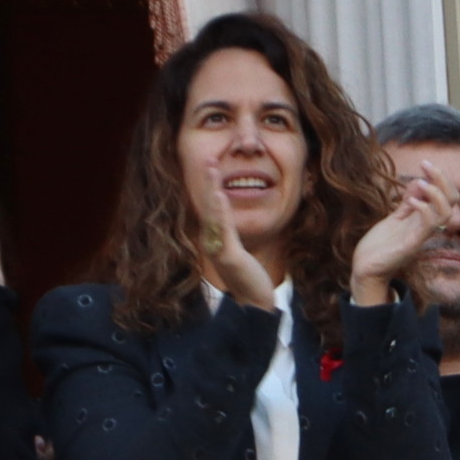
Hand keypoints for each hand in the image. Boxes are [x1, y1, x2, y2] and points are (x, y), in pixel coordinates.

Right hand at [187, 160, 275, 311]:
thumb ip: (232, 232)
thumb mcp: (238, 249)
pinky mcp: (229, 256)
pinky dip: (221, 211)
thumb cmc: (247, 276)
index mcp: (216, 236)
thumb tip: (231, 214)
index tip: (210, 161)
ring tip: (211, 166)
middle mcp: (212, 239)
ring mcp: (218, 247)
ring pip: (212, 212)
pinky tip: (220, 195)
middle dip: (207, 179)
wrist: (253, 303)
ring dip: (211, 187)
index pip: (211, 204)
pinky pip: (224, 230)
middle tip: (207, 156)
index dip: (209, 183)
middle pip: (207, 203)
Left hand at [347, 161, 454, 307]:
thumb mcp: (396, 217)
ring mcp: (422, 235)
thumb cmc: (381, 244)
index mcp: (426, 218)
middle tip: (425, 165)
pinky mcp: (413, 244)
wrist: (366, 268)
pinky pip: (428, 225)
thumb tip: (418, 181)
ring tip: (421, 182)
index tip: (425, 164)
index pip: (448, 196)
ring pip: (446, 212)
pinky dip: (424, 208)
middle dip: (442, 179)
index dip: (441, 178)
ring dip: (436, 193)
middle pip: (453, 200)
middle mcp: (429, 226)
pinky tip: (411, 201)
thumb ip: (409, 202)